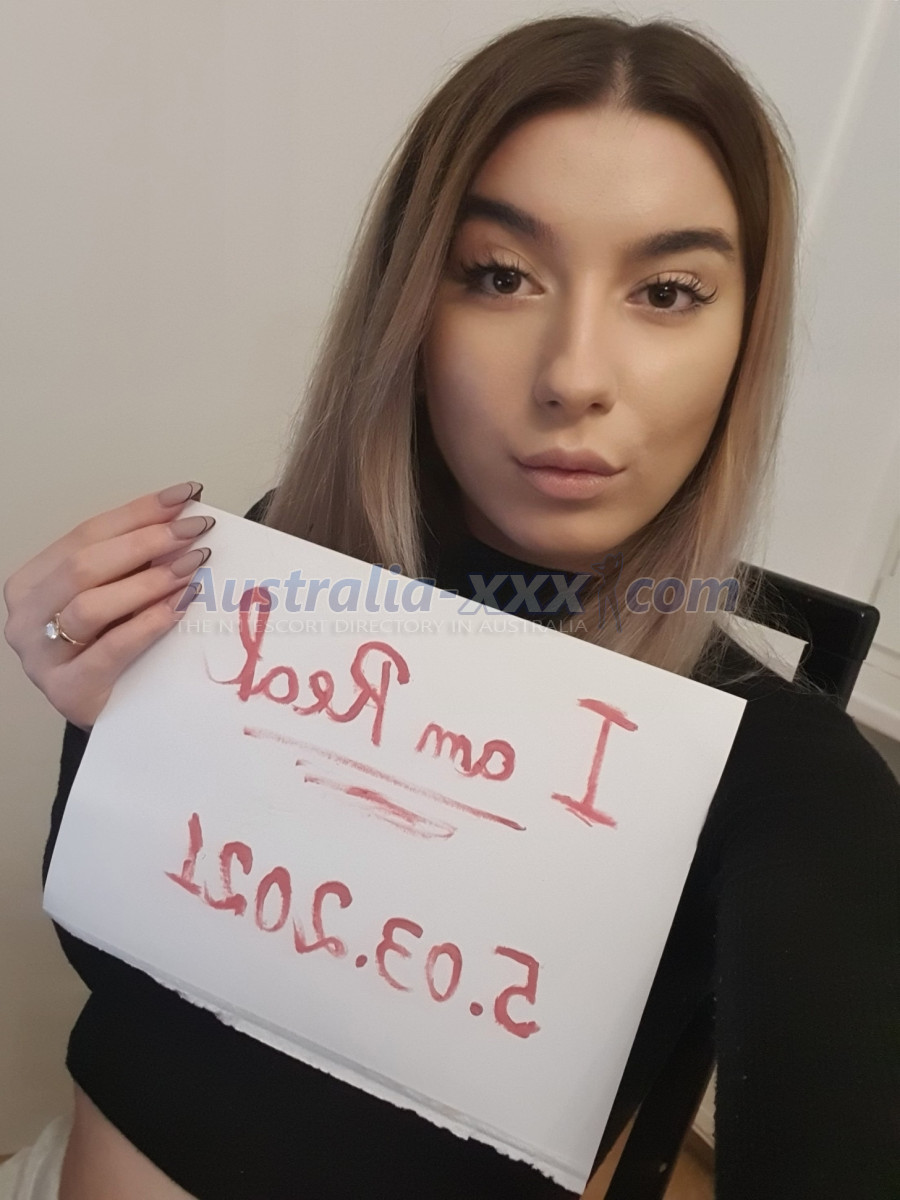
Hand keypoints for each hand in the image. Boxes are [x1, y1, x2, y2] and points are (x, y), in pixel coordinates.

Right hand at [3, 482, 213, 732]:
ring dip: (148, 580)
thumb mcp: (116, 597)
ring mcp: (41, 656)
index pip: (88, 533)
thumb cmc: (114, 650)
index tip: (186, 495)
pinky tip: (180, 606)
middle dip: (147, 541)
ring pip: (91, 605)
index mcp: (34, 581)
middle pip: (85, 564)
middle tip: (196, 530)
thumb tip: (183, 517)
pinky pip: (109, 649)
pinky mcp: (67, 690)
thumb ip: (134, 563)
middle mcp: (26, 615)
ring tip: (192, 566)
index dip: (139, 511)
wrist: (112, 716)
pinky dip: (148, 623)